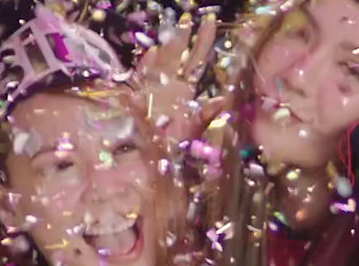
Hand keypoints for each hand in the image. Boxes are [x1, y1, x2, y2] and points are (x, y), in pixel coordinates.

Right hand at [130, 14, 226, 146]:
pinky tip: (154, 53)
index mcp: (186, 89)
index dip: (203, 41)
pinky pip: (141, 74)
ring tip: (179, 22)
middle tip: (195, 16)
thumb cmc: (172, 145)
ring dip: (170, 42)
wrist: (149, 157)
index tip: (210, 22)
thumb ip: (207, 113)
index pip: (197, 60)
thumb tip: (223, 99)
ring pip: (162, 59)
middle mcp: (171, 84)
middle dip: (187, 35)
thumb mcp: (193, 128)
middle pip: (181, 54)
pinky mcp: (135, 93)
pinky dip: (147, 64)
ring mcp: (153, 86)